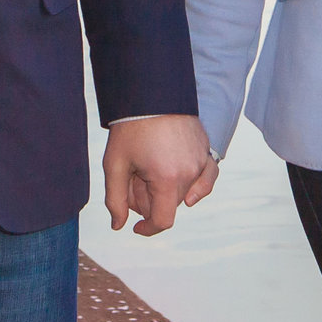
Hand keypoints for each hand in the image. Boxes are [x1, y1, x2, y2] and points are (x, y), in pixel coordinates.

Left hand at [101, 115, 213, 235]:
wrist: (151, 92)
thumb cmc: (130, 128)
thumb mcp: (115, 164)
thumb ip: (115, 199)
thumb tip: (119, 225)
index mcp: (167, 179)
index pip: (163, 220)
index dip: (148, 229)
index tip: (136, 227)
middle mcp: (189, 172)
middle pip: (171, 204)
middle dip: (150, 200)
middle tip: (133, 179)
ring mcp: (201, 160)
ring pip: (185, 192)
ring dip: (167, 189)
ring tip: (148, 169)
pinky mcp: (205, 150)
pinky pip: (207, 177)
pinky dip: (198, 187)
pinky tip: (190, 193)